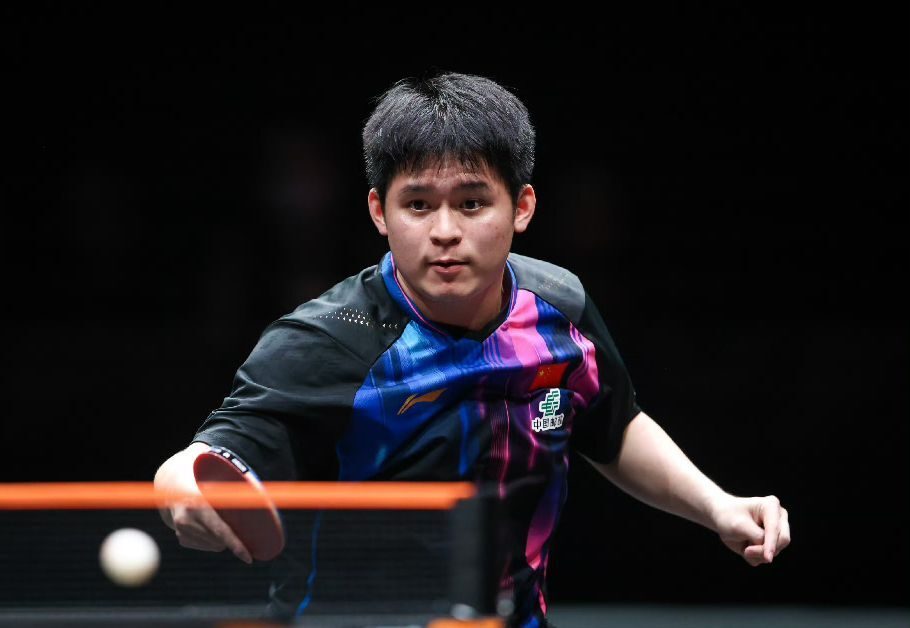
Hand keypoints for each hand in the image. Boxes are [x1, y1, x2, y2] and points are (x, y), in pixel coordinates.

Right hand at [155, 446, 252, 563]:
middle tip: (233, 523)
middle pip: (219, 541)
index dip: (236, 545)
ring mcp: (181, 530)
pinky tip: (205, 525)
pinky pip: (206, 546)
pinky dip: (212, 539)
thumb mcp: (218, 486)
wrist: (177, 488)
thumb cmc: (206, 484)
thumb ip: (234, 496)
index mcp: (198, 505)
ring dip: (221, 538)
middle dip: (230, 538)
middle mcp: (186, 519)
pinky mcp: (181, 537)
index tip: (249, 559)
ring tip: (215, 520)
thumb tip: (258, 505)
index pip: (221, 530)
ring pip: (214, 545)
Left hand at [713, 494, 790, 565]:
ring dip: (756, 553)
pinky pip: (766, 558)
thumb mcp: (739, 525)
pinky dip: (754, 556)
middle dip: (764, 549)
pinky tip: (746, 545)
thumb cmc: (728, 516)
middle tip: (746, 551)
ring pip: (775, 551)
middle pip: (782, 540)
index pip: (776, 528)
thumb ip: (757, 537)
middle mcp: (778, 518)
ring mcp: (777, 532)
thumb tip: (769, 553)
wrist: (720, 518)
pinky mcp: (772, 544)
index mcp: (771, 506)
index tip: (768, 558)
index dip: (771, 544)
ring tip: (743, 544)